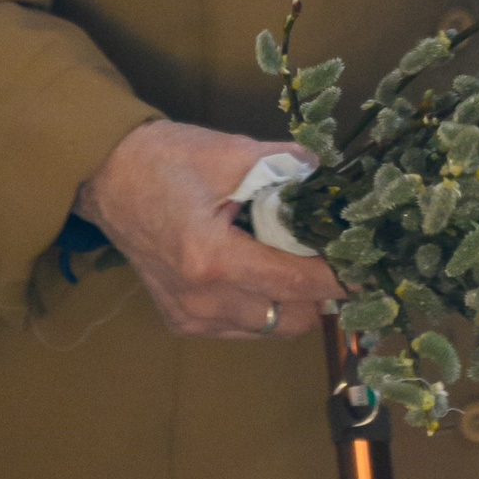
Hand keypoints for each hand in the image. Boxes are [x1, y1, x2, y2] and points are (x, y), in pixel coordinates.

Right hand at [75, 117, 338, 339]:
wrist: (106, 176)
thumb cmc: (164, 159)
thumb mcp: (230, 151)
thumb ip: (286, 165)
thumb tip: (330, 175)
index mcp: (212, 258)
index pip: (298, 282)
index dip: (342, 276)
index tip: (373, 265)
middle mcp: (202, 299)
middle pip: (294, 318)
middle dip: (322, 292)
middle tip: (334, 256)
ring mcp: (190, 315)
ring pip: (273, 328)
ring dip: (295, 302)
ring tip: (299, 262)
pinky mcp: (182, 320)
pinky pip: (244, 326)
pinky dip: (266, 307)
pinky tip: (263, 272)